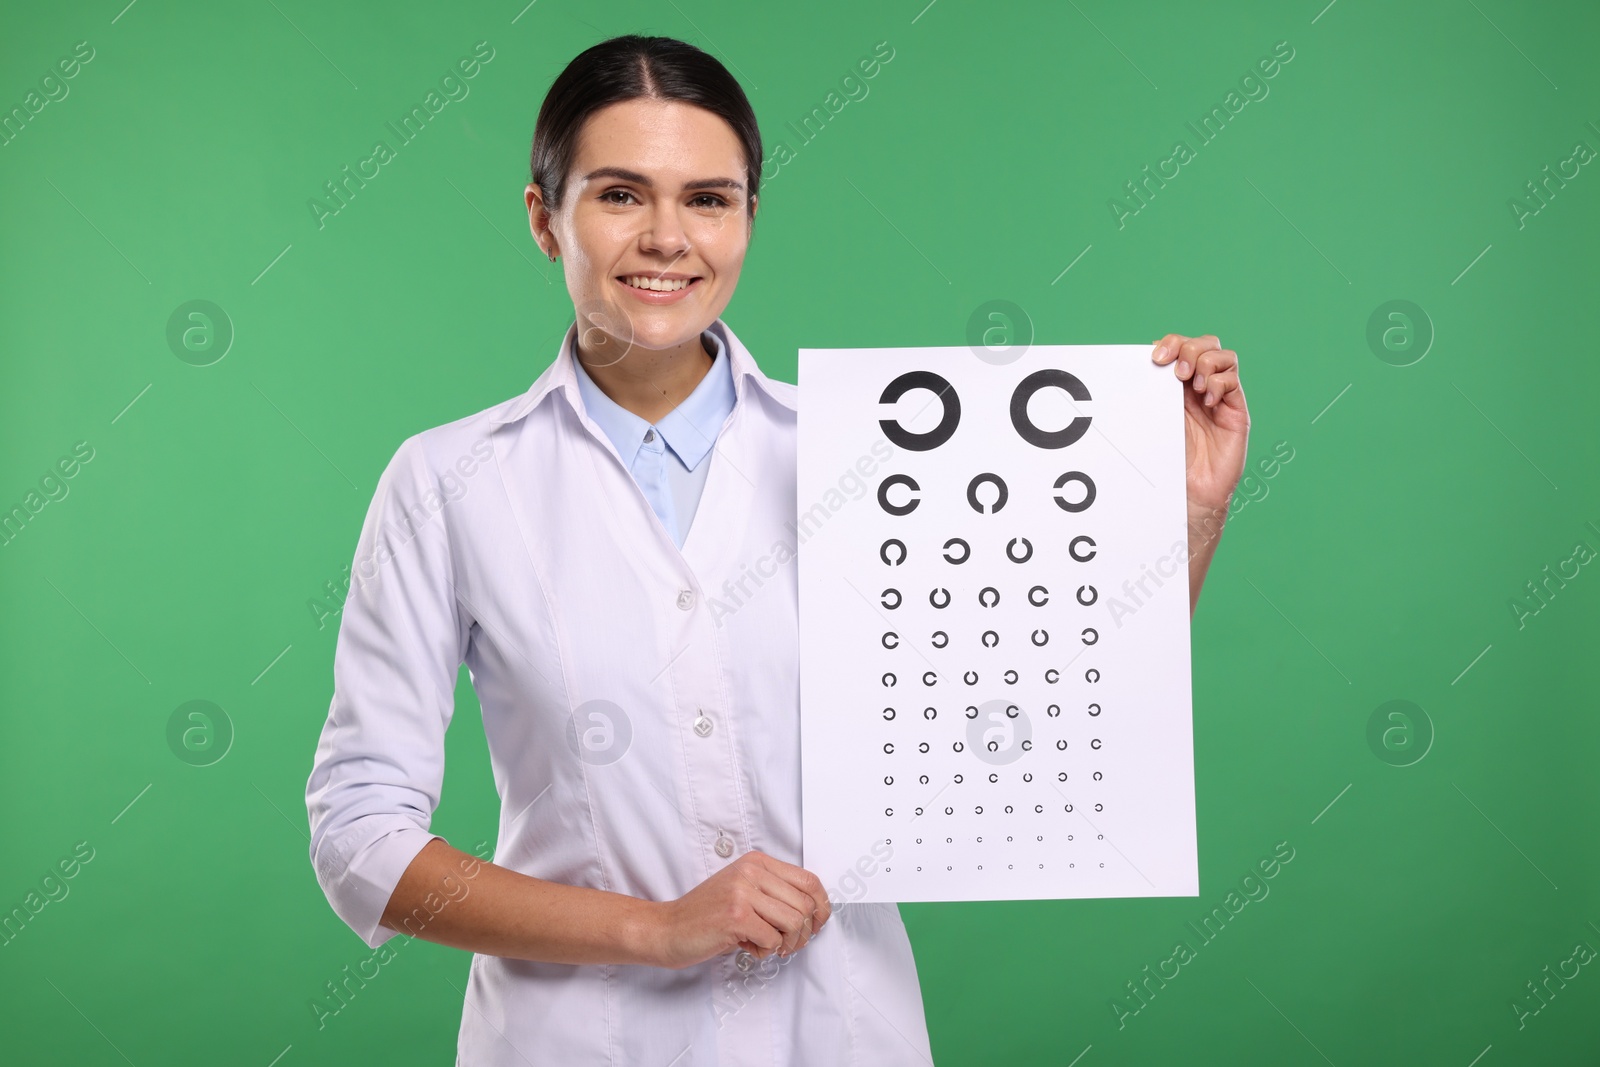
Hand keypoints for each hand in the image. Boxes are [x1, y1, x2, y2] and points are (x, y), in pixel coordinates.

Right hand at [649, 850, 831, 969]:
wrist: (668, 929)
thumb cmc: (706, 915)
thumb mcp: (743, 891)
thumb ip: (774, 892)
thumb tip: (815, 911)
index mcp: (756, 862)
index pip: (809, 880)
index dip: (821, 907)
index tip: (816, 924)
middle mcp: (751, 872)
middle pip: (806, 904)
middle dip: (804, 933)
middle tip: (788, 944)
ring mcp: (743, 892)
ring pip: (794, 922)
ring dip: (786, 943)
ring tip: (767, 945)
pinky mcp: (736, 916)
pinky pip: (773, 939)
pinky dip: (766, 950)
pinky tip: (749, 947)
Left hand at [1151, 334, 1249, 520]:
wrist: (1187, 491)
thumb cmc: (1167, 459)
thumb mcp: (1154, 418)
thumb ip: (1153, 391)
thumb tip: (1145, 360)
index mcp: (1176, 385)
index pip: (1180, 347)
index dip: (1171, 343)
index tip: (1155, 356)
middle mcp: (1199, 387)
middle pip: (1204, 344)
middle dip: (1189, 349)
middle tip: (1177, 372)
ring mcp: (1219, 397)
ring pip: (1223, 356)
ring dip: (1205, 363)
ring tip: (1193, 386)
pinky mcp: (1235, 411)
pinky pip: (1232, 381)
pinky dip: (1218, 383)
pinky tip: (1207, 400)